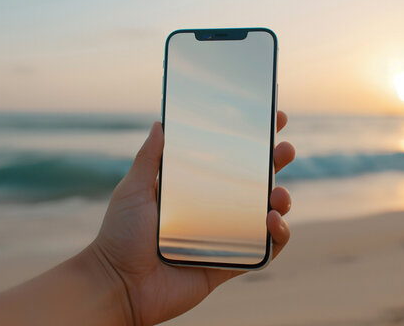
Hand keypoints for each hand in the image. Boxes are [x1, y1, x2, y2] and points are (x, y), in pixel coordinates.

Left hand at [91, 111, 295, 324]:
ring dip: (281, 200)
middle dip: (275, 163)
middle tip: (285, 149)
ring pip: (265, 214)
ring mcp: (224, 236)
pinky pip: (265, 250)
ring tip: (278, 193)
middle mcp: (212, 210)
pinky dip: (278, 236)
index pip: (227, 160)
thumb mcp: (132, 190)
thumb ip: (148, 158)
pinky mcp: (230, 263)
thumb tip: (161, 123)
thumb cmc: (120, 236)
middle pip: (253, 183)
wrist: (118, 285)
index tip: (270, 119)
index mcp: (193, 189)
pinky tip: (273, 221)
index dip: (250, 142)